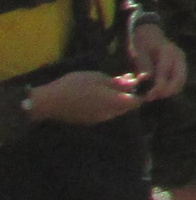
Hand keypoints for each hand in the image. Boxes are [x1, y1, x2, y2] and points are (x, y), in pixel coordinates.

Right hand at [25, 67, 143, 124]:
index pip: (136, 102)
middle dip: (129, 93)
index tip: (141, 81)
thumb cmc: (76, 85)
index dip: (141, 92)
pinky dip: (108, 103)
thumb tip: (134, 83)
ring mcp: (98, 119)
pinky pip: (105, 113)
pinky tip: (101, 93)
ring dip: (118, 98)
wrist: (50, 102)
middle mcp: (109, 115)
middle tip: (126, 78)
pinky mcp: (89, 121)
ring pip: (116, 110)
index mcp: (114, 103)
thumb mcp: (99, 78)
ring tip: (113, 82)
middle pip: (126, 106)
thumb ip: (118, 83)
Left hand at [129, 21, 185, 101]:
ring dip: (168, 91)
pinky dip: (170, 87)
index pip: (165, 74)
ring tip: (152, 94)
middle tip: (150, 97)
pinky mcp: (180, 66)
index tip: (147, 96)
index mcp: (168, 52)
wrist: (149, 32)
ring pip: (180, 82)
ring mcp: (181, 61)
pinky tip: (157, 90)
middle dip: (166, 91)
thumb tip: (146, 81)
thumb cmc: (142, 42)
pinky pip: (178, 80)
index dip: (157, 88)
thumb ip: (144, 67)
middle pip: (179, 80)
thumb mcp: (139, 53)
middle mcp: (178, 56)